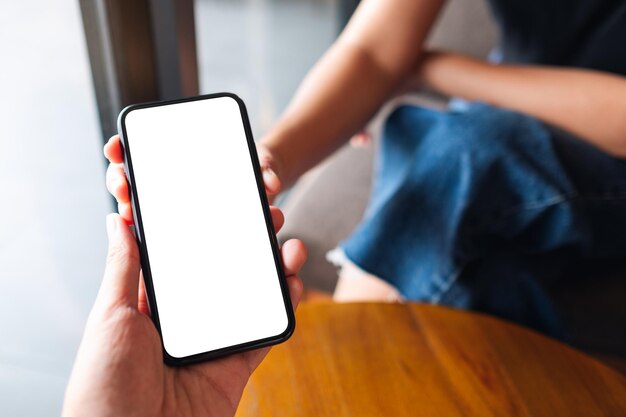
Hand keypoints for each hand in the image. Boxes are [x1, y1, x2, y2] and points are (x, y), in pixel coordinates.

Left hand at [63, 138, 306, 416]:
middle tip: (266, 215)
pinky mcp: (236, 365)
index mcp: (153, 305)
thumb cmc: (105, 386)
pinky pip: (265, 332)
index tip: (225, 202)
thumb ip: (124, 268)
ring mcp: (214, 341)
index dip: (207, 229)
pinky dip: (284, 307)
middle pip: (225, 274)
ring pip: (251, 297)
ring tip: (287, 243)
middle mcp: (187, 321)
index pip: (186, 258)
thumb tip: (115, 219)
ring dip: (273, 269)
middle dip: (247, 244)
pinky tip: (293, 281)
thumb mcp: (110, 317)